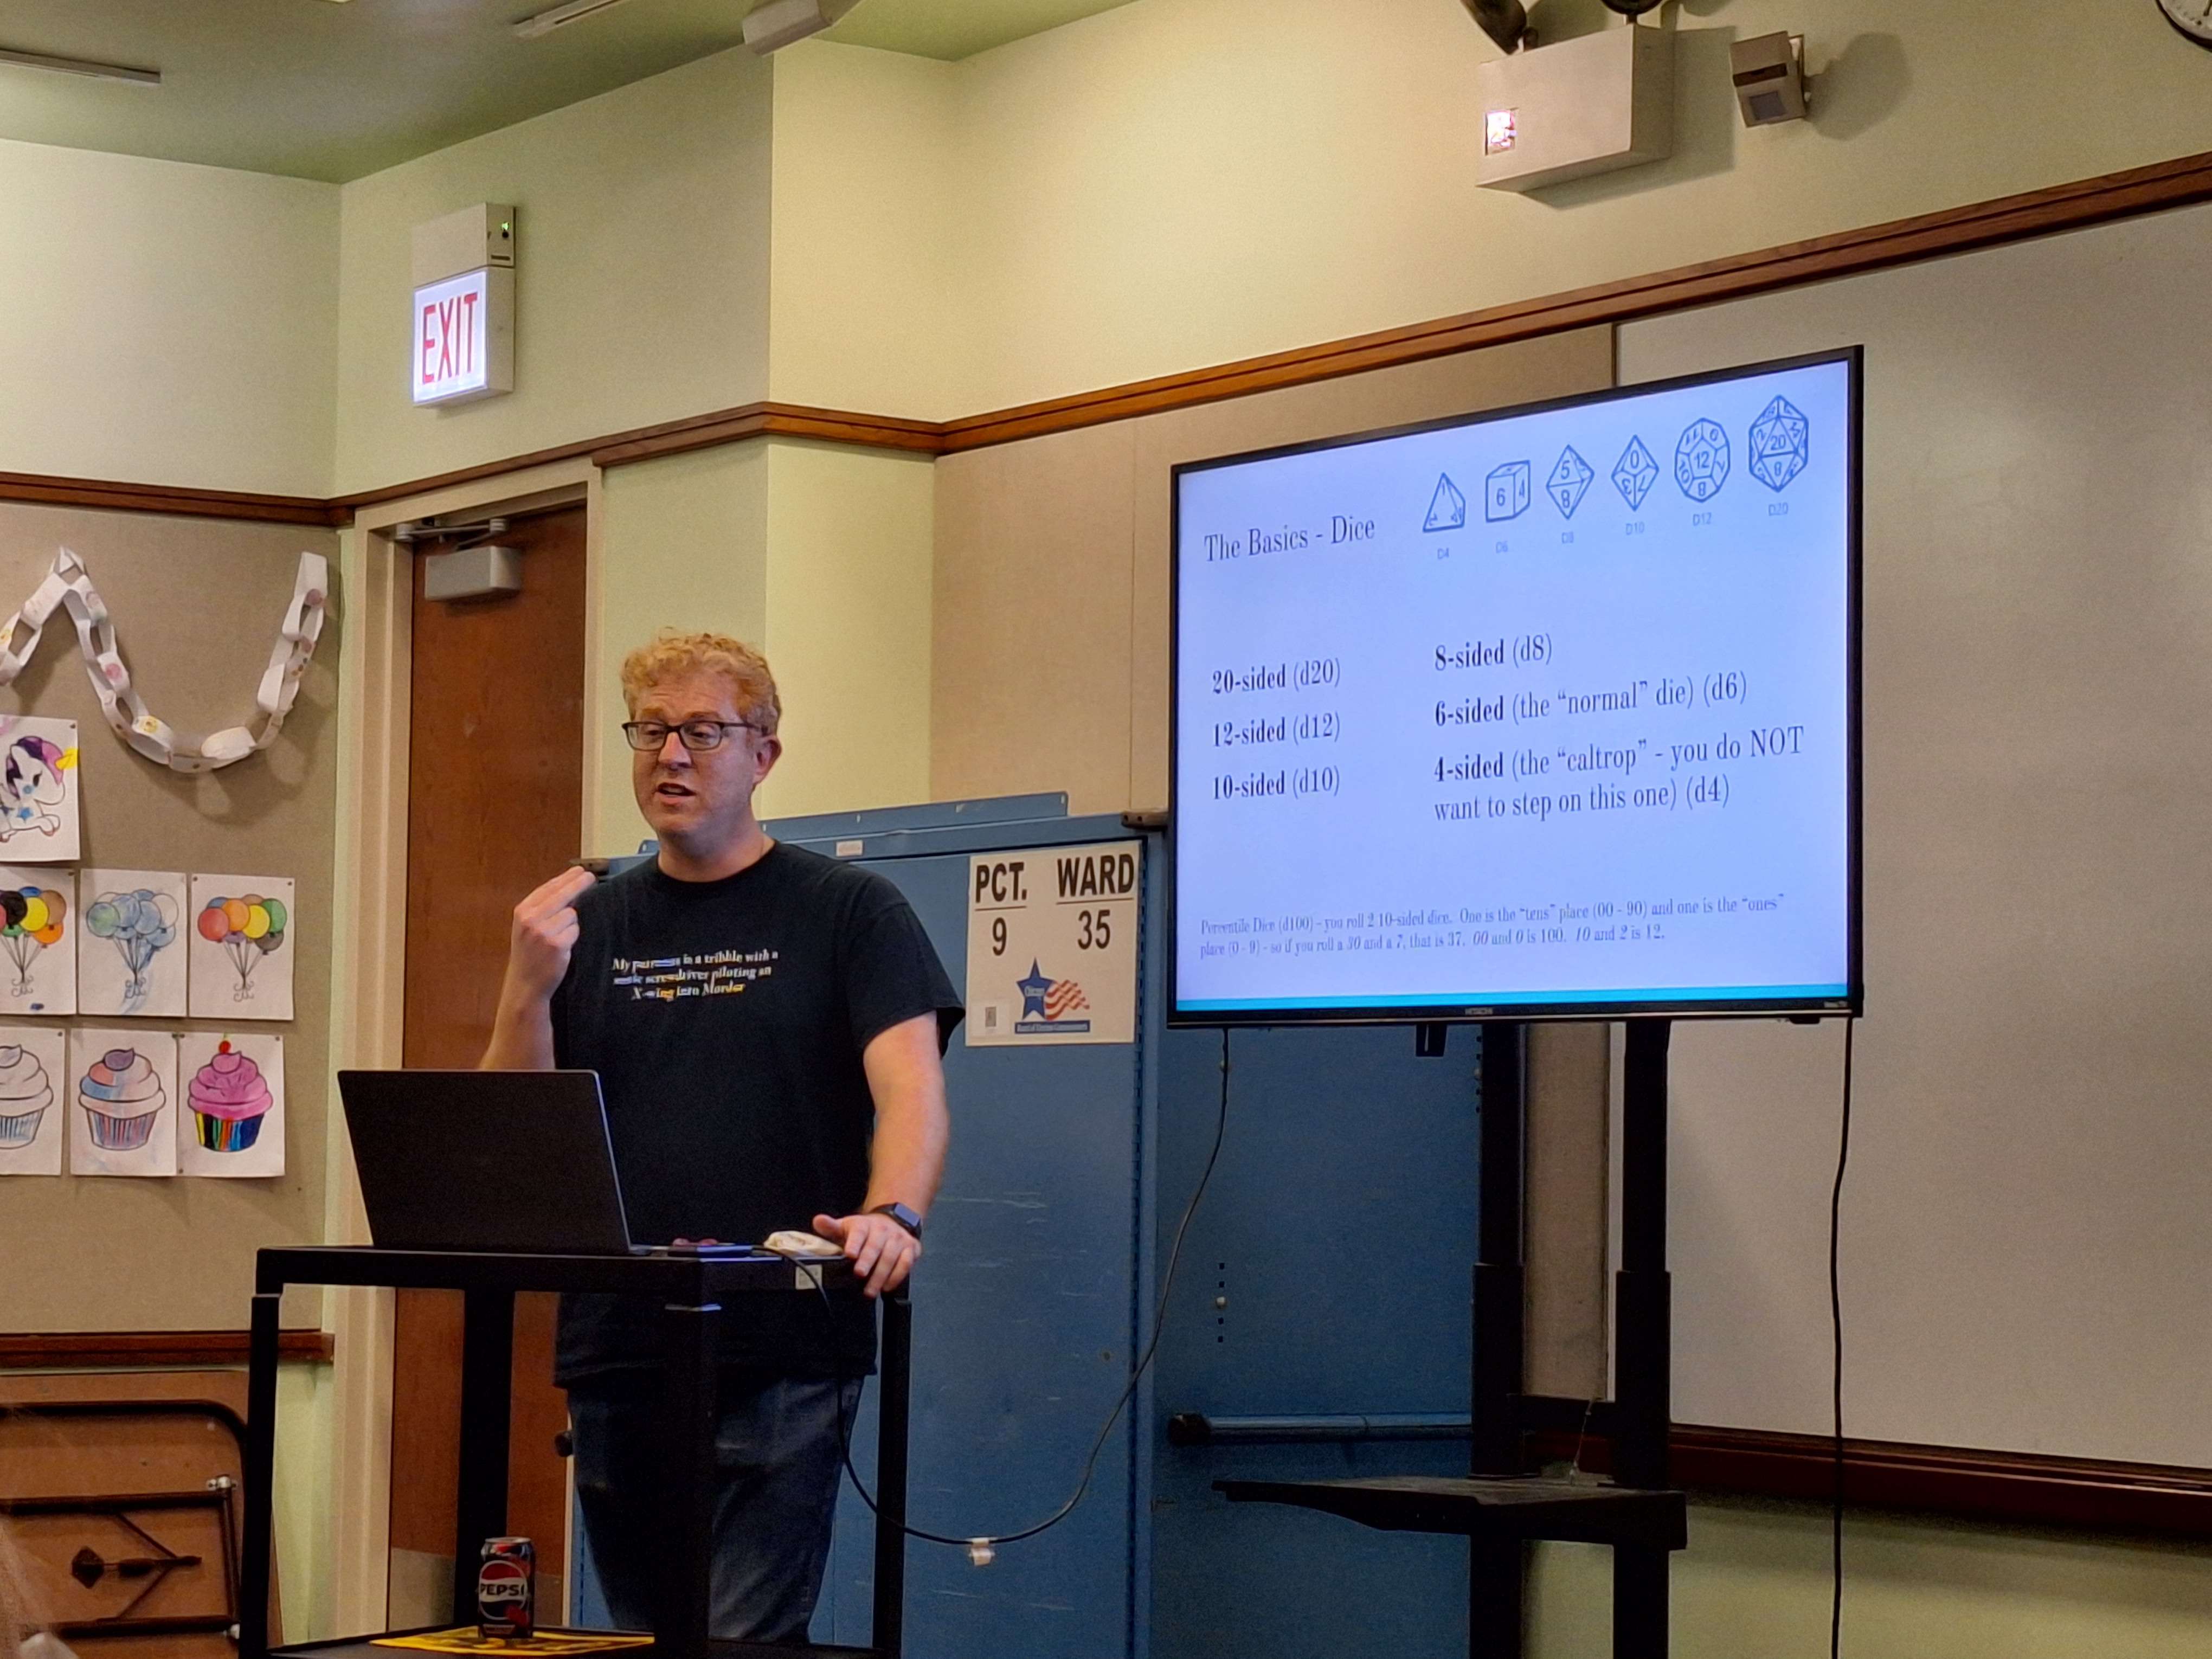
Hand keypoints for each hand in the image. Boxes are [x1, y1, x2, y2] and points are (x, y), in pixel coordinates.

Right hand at [503, 866, 595, 1003]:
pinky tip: (563, 947)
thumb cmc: (529, 954)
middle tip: (590, 877)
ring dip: (571, 924)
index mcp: (522, 912)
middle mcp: (531, 919)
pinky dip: (573, 937)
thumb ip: (542, 909)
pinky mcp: (557, 945)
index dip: (565, 878)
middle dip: (578, 884)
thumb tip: (568, 888)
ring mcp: (544, 932)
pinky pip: (575, 931)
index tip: (578, 870)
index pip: (547, 888)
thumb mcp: (527, 927)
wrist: (525, 984)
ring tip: (559, 938)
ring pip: (571, 915)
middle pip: (562, 894)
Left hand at [812, 1210, 919, 1298]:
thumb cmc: (865, 1231)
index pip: (859, 1232)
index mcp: (864, 1224)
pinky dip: (897, 1276)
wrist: (891, 1222)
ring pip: (891, 1256)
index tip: (849, 1254)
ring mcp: (898, 1239)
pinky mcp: (911, 1248)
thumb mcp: (847, 1227)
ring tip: (870, 1290)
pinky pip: (906, 1263)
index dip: (854, 1243)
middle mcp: (883, 1229)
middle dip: (868, 1260)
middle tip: (859, 1274)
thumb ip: (831, 1228)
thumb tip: (818, 1221)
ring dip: (881, 1275)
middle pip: (875, 1245)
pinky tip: (887, 1287)